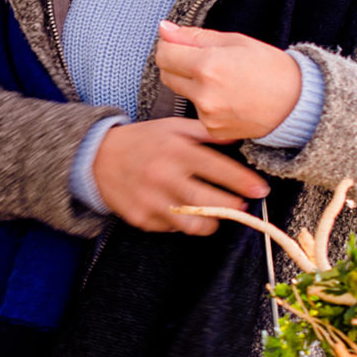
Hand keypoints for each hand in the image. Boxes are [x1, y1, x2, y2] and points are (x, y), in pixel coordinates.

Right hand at [91, 118, 269, 234]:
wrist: (96, 158)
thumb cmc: (142, 141)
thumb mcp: (172, 127)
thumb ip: (205, 132)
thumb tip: (238, 137)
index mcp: (177, 152)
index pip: (219, 169)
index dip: (244, 182)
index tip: (260, 189)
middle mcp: (165, 177)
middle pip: (211, 202)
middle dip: (233, 206)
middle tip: (241, 205)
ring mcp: (152, 201)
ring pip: (194, 224)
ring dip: (211, 221)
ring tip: (215, 213)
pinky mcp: (142, 218)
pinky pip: (172, 229)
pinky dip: (181, 223)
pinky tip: (181, 210)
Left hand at [154, 22, 303, 141]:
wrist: (298, 104)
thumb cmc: (271, 68)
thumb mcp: (236, 42)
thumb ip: (195, 36)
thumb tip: (165, 28)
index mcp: (208, 65)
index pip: (164, 54)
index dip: (170, 46)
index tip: (181, 44)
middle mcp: (204, 93)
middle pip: (167, 75)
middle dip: (178, 65)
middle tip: (203, 60)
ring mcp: (207, 115)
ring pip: (182, 93)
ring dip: (193, 84)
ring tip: (223, 80)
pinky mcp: (213, 129)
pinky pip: (197, 111)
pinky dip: (207, 103)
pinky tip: (229, 98)